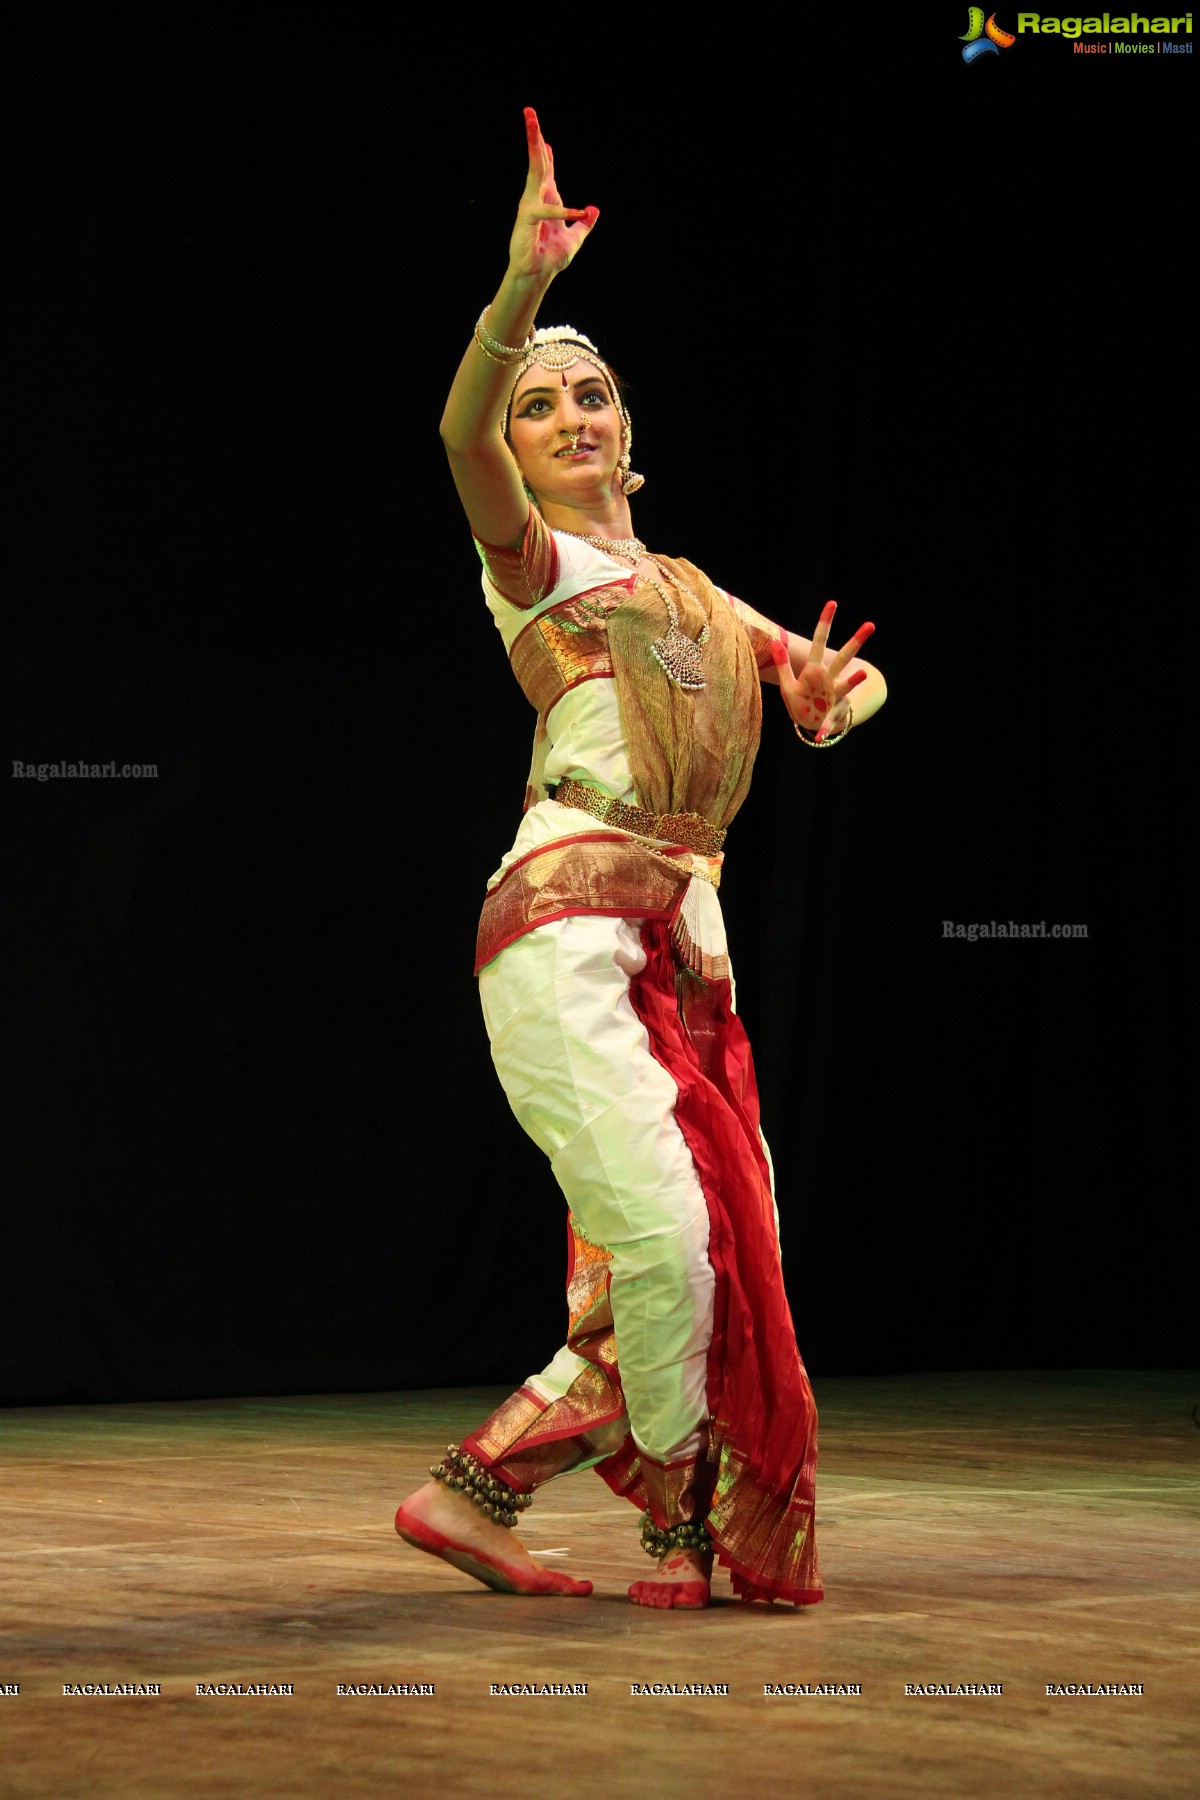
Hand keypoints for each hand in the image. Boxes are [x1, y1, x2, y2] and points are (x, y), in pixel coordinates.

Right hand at [507, 107, 598, 282]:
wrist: (537, 275)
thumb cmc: (550, 258)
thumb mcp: (574, 239)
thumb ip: (584, 224)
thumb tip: (594, 210)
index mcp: (547, 200)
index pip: (546, 171)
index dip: (546, 153)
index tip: (545, 136)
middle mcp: (536, 198)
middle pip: (537, 161)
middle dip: (534, 136)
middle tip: (528, 111)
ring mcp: (530, 205)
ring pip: (534, 170)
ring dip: (534, 146)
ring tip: (534, 126)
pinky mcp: (527, 219)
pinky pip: (547, 210)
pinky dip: (564, 212)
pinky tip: (578, 213)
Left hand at [772, 602, 873, 740]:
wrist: (812, 723)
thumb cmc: (801, 700)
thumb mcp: (787, 683)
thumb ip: (782, 664)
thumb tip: (774, 641)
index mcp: (816, 669)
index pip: (820, 641)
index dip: (825, 623)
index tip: (832, 603)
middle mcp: (829, 680)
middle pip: (844, 658)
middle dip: (856, 642)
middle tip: (871, 625)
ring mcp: (834, 697)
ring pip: (845, 686)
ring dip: (853, 680)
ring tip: (863, 673)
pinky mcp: (832, 714)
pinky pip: (829, 721)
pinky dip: (826, 728)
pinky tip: (822, 735)